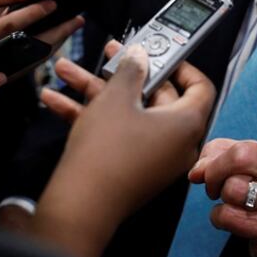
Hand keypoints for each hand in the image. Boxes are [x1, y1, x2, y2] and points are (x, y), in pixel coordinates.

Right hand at [29, 46, 214, 256]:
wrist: (80, 205)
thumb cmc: (106, 151)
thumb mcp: (117, 97)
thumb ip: (130, 69)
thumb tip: (138, 56)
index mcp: (186, 123)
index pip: (200, 87)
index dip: (181, 64)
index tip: (159, 51)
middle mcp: (177, 142)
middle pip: (157, 96)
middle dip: (124, 72)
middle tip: (109, 55)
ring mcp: (154, 157)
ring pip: (129, 113)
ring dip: (96, 90)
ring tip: (66, 70)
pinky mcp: (131, 167)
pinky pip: (117, 133)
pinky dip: (92, 116)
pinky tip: (56, 100)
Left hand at [190, 88, 256, 256]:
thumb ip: (228, 152)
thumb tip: (197, 172)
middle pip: (240, 156)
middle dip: (215, 168)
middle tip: (213, 178)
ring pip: (232, 189)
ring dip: (221, 195)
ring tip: (232, 198)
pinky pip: (229, 216)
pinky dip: (220, 216)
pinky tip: (233, 216)